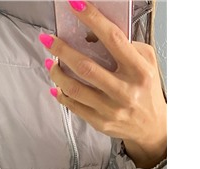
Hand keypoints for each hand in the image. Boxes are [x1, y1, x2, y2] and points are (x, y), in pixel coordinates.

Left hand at [39, 1, 166, 168]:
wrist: (151, 126)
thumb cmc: (146, 90)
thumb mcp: (147, 63)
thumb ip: (127, 48)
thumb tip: (95, 36)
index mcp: (139, 71)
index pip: (113, 40)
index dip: (93, 20)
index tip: (76, 5)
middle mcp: (125, 91)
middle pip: (86, 67)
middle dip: (62, 50)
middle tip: (48, 40)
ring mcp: (111, 109)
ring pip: (75, 88)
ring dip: (57, 73)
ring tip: (51, 62)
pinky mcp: (100, 122)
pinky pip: (74, 106)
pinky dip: (61, 94)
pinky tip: (56, 86)